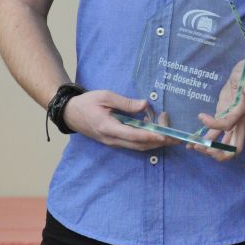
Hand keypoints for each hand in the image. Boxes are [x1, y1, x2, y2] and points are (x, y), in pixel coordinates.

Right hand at [63, 90, 177, 150]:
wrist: (70, 113)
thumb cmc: (87, 102)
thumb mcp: (106, 97)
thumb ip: (126, 103)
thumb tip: (145, 105)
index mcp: (108, 127)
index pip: (134, 135)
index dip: (151, 136)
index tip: (166, 135)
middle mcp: (111, 139)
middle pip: (139, 145)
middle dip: (159, 142)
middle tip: (175, 136)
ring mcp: (112, 142)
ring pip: (138, 147)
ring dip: (154, 142)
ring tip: (170, 135)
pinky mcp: (114, 141)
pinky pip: (133, 144)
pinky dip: (146, 141)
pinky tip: (155, 133)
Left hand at [189, 57, 244, 160]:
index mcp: (243, 112)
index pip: (228, 124)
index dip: (215, 125)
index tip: (202, 117)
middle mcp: (238, 122)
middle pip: (232, 148)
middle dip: (216, 150)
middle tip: (201, 147)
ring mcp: (231, 121)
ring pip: (222, 144)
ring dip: (208, 148)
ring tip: (192, 146)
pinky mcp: (224, 117)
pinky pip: (215, 134)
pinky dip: (205, 140)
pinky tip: (192, 143)